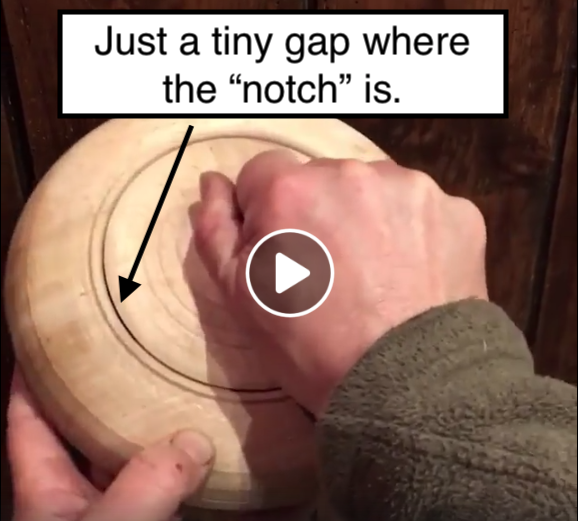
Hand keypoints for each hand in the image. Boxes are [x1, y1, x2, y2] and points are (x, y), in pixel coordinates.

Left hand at [8, 368, 213, 520]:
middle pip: (87, 432)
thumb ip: (147, 482)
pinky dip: (188, 470)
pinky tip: (208, 446)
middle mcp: (81, 500)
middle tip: (132, 349)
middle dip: (106, 392)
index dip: (30, 381)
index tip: (43, 340)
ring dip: (156, 431)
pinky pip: (172, 489)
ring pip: (135, 460)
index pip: (28, 423)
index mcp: (46, 494)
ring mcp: (120, 512)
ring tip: (177, 384)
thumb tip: (196, 441)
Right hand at [193, 151, 487, 415]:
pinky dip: (411, 231)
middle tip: (329, 270)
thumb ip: (215, 229)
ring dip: (364, 217)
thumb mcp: (238, 296)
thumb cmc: (309, 346)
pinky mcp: (455, 209)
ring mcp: (409, 187)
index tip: (283, 253)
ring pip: (370, 188)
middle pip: (318, 177)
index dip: (266, 213)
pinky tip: (410, 273)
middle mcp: (349, 172)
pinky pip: (417, 208)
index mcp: (288, 189)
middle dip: (316, 211)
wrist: (406, 386)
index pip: (261, 174)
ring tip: (372, 274)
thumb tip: (213, 182)